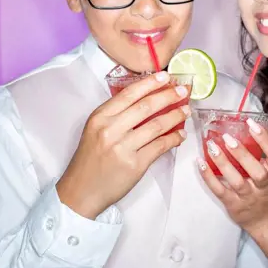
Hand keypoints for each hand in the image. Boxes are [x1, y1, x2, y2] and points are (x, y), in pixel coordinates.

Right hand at [57, 71, 189, 218]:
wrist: (81, 191)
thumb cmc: (90, 159)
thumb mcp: (95, 130)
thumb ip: (116, 114)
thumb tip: (147, 98)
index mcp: (100, 117)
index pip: (129, 94)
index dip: (150, 83)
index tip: (165, 76)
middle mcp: (110, 130)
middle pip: (146, 106)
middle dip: (168, 96)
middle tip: (183, 91)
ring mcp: (123, 148)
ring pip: (156, 125)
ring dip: (175, 116)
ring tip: (186, 111)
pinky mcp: (135, 165)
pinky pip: (160, 146)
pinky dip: (174, 139)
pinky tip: (180, 135)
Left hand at [197, 118, 267, 235]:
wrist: (264, 220)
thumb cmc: (265, 190)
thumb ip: (261, 154)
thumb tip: (246, 127)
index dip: (265, 139)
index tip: (251, 124)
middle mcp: (263, 186)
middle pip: (257, 172)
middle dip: (242, 154)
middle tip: (227, 138)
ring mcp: (248, 197)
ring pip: (237, 181)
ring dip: (223, 164)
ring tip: (212, 147)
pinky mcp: (233, 204)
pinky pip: (220, 190)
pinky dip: (209, 177)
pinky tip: (200, 163)